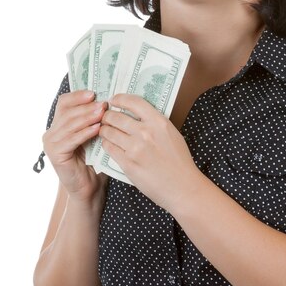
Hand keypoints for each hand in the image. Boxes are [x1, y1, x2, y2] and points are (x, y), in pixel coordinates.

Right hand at [42, 90, 108, 201]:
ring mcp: (51, 144)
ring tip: (102, 112)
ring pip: (69, 124)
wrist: (89, 188)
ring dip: (87, 117)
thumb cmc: (94, 162)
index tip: (94, 93)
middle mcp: (51, 133)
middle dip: (86, 106)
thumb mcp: (93, 136)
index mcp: (59, 125)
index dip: (77, 96)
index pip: (64, 103)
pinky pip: (71, 139)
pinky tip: (97, 128)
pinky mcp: (55, 155)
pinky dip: (85, 132)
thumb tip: (105, 100)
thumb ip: (94, 120)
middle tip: (103, 104)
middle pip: (67, 112)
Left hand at [99, 93, 201, 211]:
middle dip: (107, 116)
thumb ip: (154, 123)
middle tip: (105, 117)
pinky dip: (106, 143)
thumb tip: (137, 114)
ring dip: (104, 130)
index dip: (120, 98)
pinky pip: (109, 148)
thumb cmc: (179, 161)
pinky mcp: (127, 164)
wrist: (182, 187)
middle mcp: (146, 133)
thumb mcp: (172, 134)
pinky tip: (108, 143)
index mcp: (159, 122)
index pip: (134, 102)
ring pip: (108, 132)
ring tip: (104, 130)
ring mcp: (135, 149)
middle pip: (116, 117)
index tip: (113, 100)